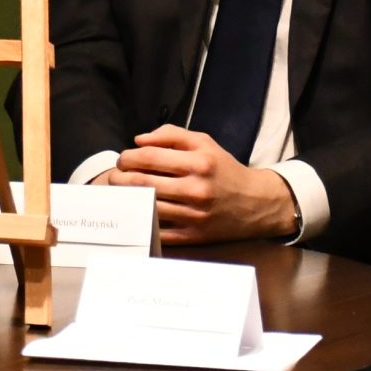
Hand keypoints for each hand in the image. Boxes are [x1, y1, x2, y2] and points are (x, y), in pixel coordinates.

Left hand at [102, 126, 299, 245]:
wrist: (254, 204)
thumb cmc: (224, 170)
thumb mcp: (205, 143)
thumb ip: (172, 135)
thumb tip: (139, 140)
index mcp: (200, 162)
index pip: (149, 157)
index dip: (128, 157)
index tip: (123, 159)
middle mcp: (197, 189)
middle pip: (142, 182)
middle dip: (120, 177)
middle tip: (115, 175)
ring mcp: (194, 216)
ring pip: (146, 206)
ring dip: (126, 198)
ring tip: (122, 191)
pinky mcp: (192, 236)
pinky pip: (157, 230)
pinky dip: (142, 220)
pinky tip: (136, 211)